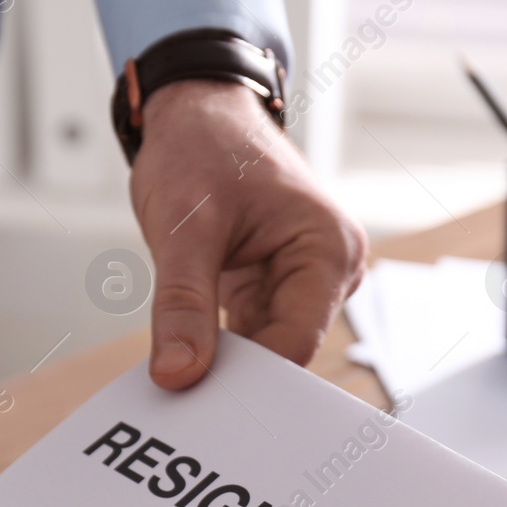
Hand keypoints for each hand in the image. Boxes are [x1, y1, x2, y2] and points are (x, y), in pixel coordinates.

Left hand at [129, 79, 367, 388]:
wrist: (196, 111)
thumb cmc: (203, 146)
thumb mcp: (184, 226)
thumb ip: (182, 304)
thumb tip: (178, 372)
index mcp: (329, 249)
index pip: (297, 342)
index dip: (249, 376)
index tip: (199, 395)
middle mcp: (328, 270)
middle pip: (285, 351)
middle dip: (236, 373)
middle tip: (182, 393)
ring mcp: (302, 281)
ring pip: (264, 348)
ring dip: (223, 362)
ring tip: (181, 371)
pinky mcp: (273, 287)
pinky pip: (248, 335)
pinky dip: (217, 348)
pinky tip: (188, 356)